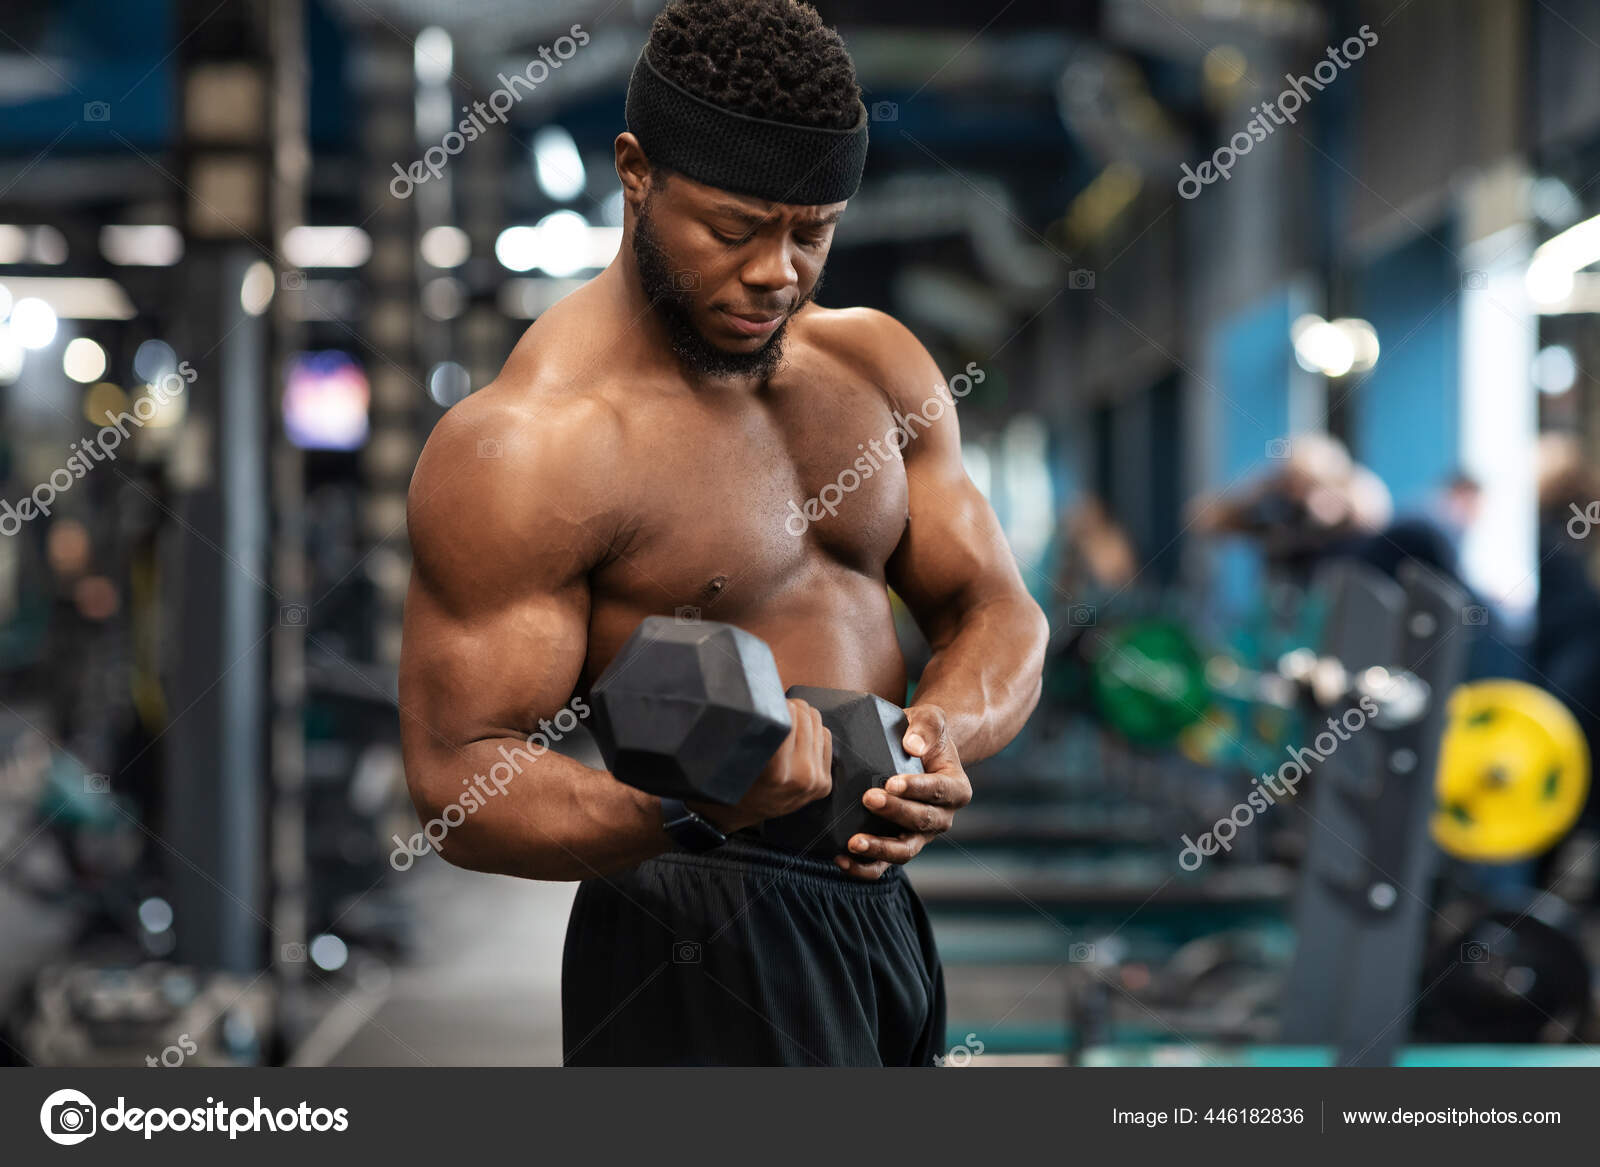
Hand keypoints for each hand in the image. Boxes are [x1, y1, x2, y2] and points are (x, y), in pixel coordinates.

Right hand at [690, 698, 831, 832]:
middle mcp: (802, 777)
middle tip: (775, 710)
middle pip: (806, 716)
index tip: (767, 700)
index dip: (776, 703)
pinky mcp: (824, 784)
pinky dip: (812, 733)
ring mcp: (816, 781)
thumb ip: (754, 730)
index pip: (788, 717)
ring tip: (784, 723)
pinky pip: (826, 739)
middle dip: (790, 707)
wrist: (735, 816)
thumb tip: (766, 695)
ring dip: (802, 718)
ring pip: (818, 724)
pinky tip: (796, 739)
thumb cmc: (729, 782)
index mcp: (777, 772)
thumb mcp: (734, 756)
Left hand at [835, 703, 970, 880]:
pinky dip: (863, 867)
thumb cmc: (922, 732)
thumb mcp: (930, 719)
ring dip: (879, 849)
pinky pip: (883, 865)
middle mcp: (942, 817)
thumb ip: (925, 728)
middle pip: (921, 822)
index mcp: (956, 789)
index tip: (892, 782)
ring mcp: (920, 836)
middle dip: (895, 813)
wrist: (916, 750)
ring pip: (904, 851)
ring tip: (854, 842)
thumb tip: (911, 745)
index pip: (939, 791)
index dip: (917, 789)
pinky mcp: (898, 845)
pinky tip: (840, 859)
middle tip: (868, 798)